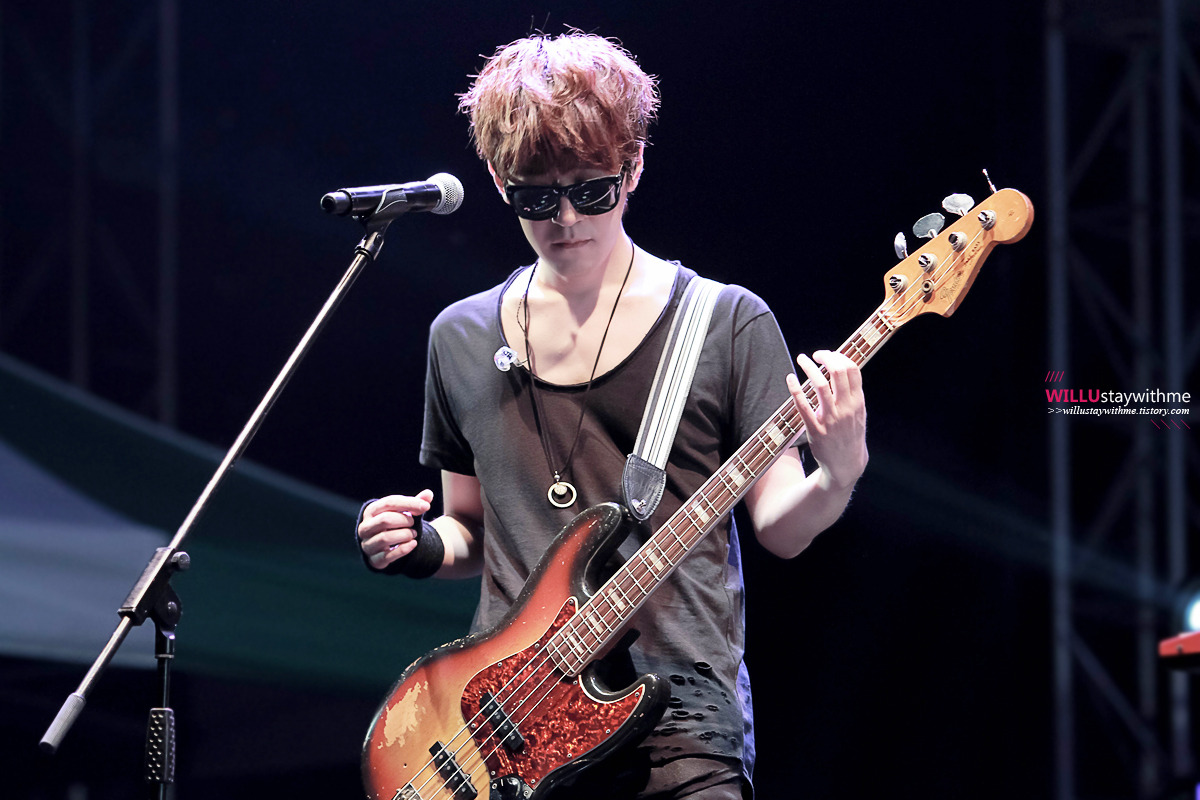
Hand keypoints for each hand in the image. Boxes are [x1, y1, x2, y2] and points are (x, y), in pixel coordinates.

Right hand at [358, 489, 434, 569]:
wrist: (387, 546)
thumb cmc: (396, 524)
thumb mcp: (405, 512)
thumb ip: (416, 503)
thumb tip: (429, 493)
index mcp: (371, 511)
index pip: (389, 503)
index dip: (409, 503)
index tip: (426, 506)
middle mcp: (365, 528)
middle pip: (385, 520)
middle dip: (404, 520)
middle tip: (414, 522)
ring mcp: (368, 545)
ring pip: (385, 538)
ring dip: (404, 535)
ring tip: (413, 534)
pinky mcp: (374, 560)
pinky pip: (387, 556)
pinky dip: (403, 549)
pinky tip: (413, 544)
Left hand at [787, 350, 867, 490]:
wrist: (847, 465)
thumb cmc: (850, 435)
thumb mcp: (859, 413)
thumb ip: (852, 393)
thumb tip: (841, 368)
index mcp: (858, 402)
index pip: (852, 369)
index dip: (839, 356)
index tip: (828, 354)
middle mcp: (846, 408)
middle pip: (838, 372)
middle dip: (825, 357)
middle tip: (815, 355)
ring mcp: (831, 419)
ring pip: (820, 385)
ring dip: (809, 367)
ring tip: (801, 358)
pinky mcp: (816, 429)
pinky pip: (803, 405)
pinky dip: (795, 389)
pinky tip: (790, 378)